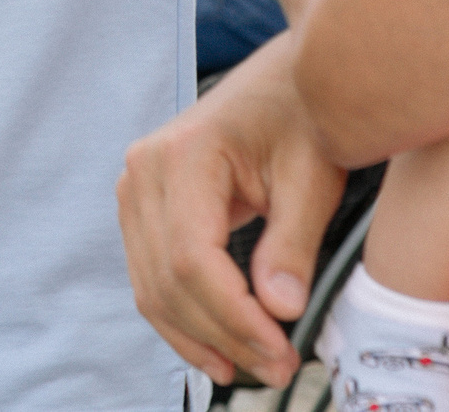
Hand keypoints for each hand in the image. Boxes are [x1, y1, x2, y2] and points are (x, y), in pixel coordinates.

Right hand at [118, 34, 344, 386]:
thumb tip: (280, 309)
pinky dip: (183, 319)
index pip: (194, 260)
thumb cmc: (303, 116)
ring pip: (153, 287)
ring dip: (200, 337)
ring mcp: (136, 187)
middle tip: (278, 369)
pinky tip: (218, 349)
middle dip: (223, 336)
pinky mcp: (144, 206)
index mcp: (183, 154)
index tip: (279, 351)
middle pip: (169, 280)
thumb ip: (293, 242)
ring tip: (253, 369)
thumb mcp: (312, 175)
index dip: (233, 317)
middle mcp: (144, 170)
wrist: (285, 79)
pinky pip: (152, 276)